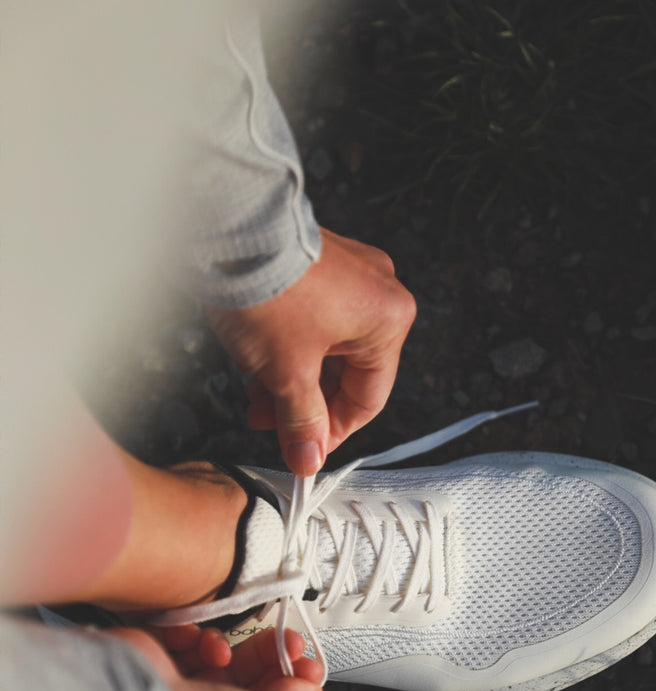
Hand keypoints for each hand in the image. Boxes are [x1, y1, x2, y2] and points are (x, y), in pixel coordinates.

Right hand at [111, 626, 322, 690]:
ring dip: (226, 645)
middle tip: (287, 640)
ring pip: (215, 654)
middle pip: (246, 676)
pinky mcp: (151, 661)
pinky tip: (193, 642)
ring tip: (222, 651)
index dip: (292, 683)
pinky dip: (192, 632)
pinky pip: (180, 636)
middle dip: (270, 654)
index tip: (308, 665)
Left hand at [207, 228, 415, 474]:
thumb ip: (302, 421)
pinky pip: (313, 321)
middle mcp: (379, 293)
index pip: (369, 399)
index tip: (302, 450)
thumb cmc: (270, 293)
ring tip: (254, 395)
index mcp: (388, 321)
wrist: (232, 230)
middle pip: (345, 374)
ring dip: (290, 379)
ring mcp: (351, 274)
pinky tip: (256, 362)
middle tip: (266, 422)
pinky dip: (288, 347)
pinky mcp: (320, 263)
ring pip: (325, 349)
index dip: (332, 432)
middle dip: (302, 403)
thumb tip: (308, 461)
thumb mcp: (288, 372)